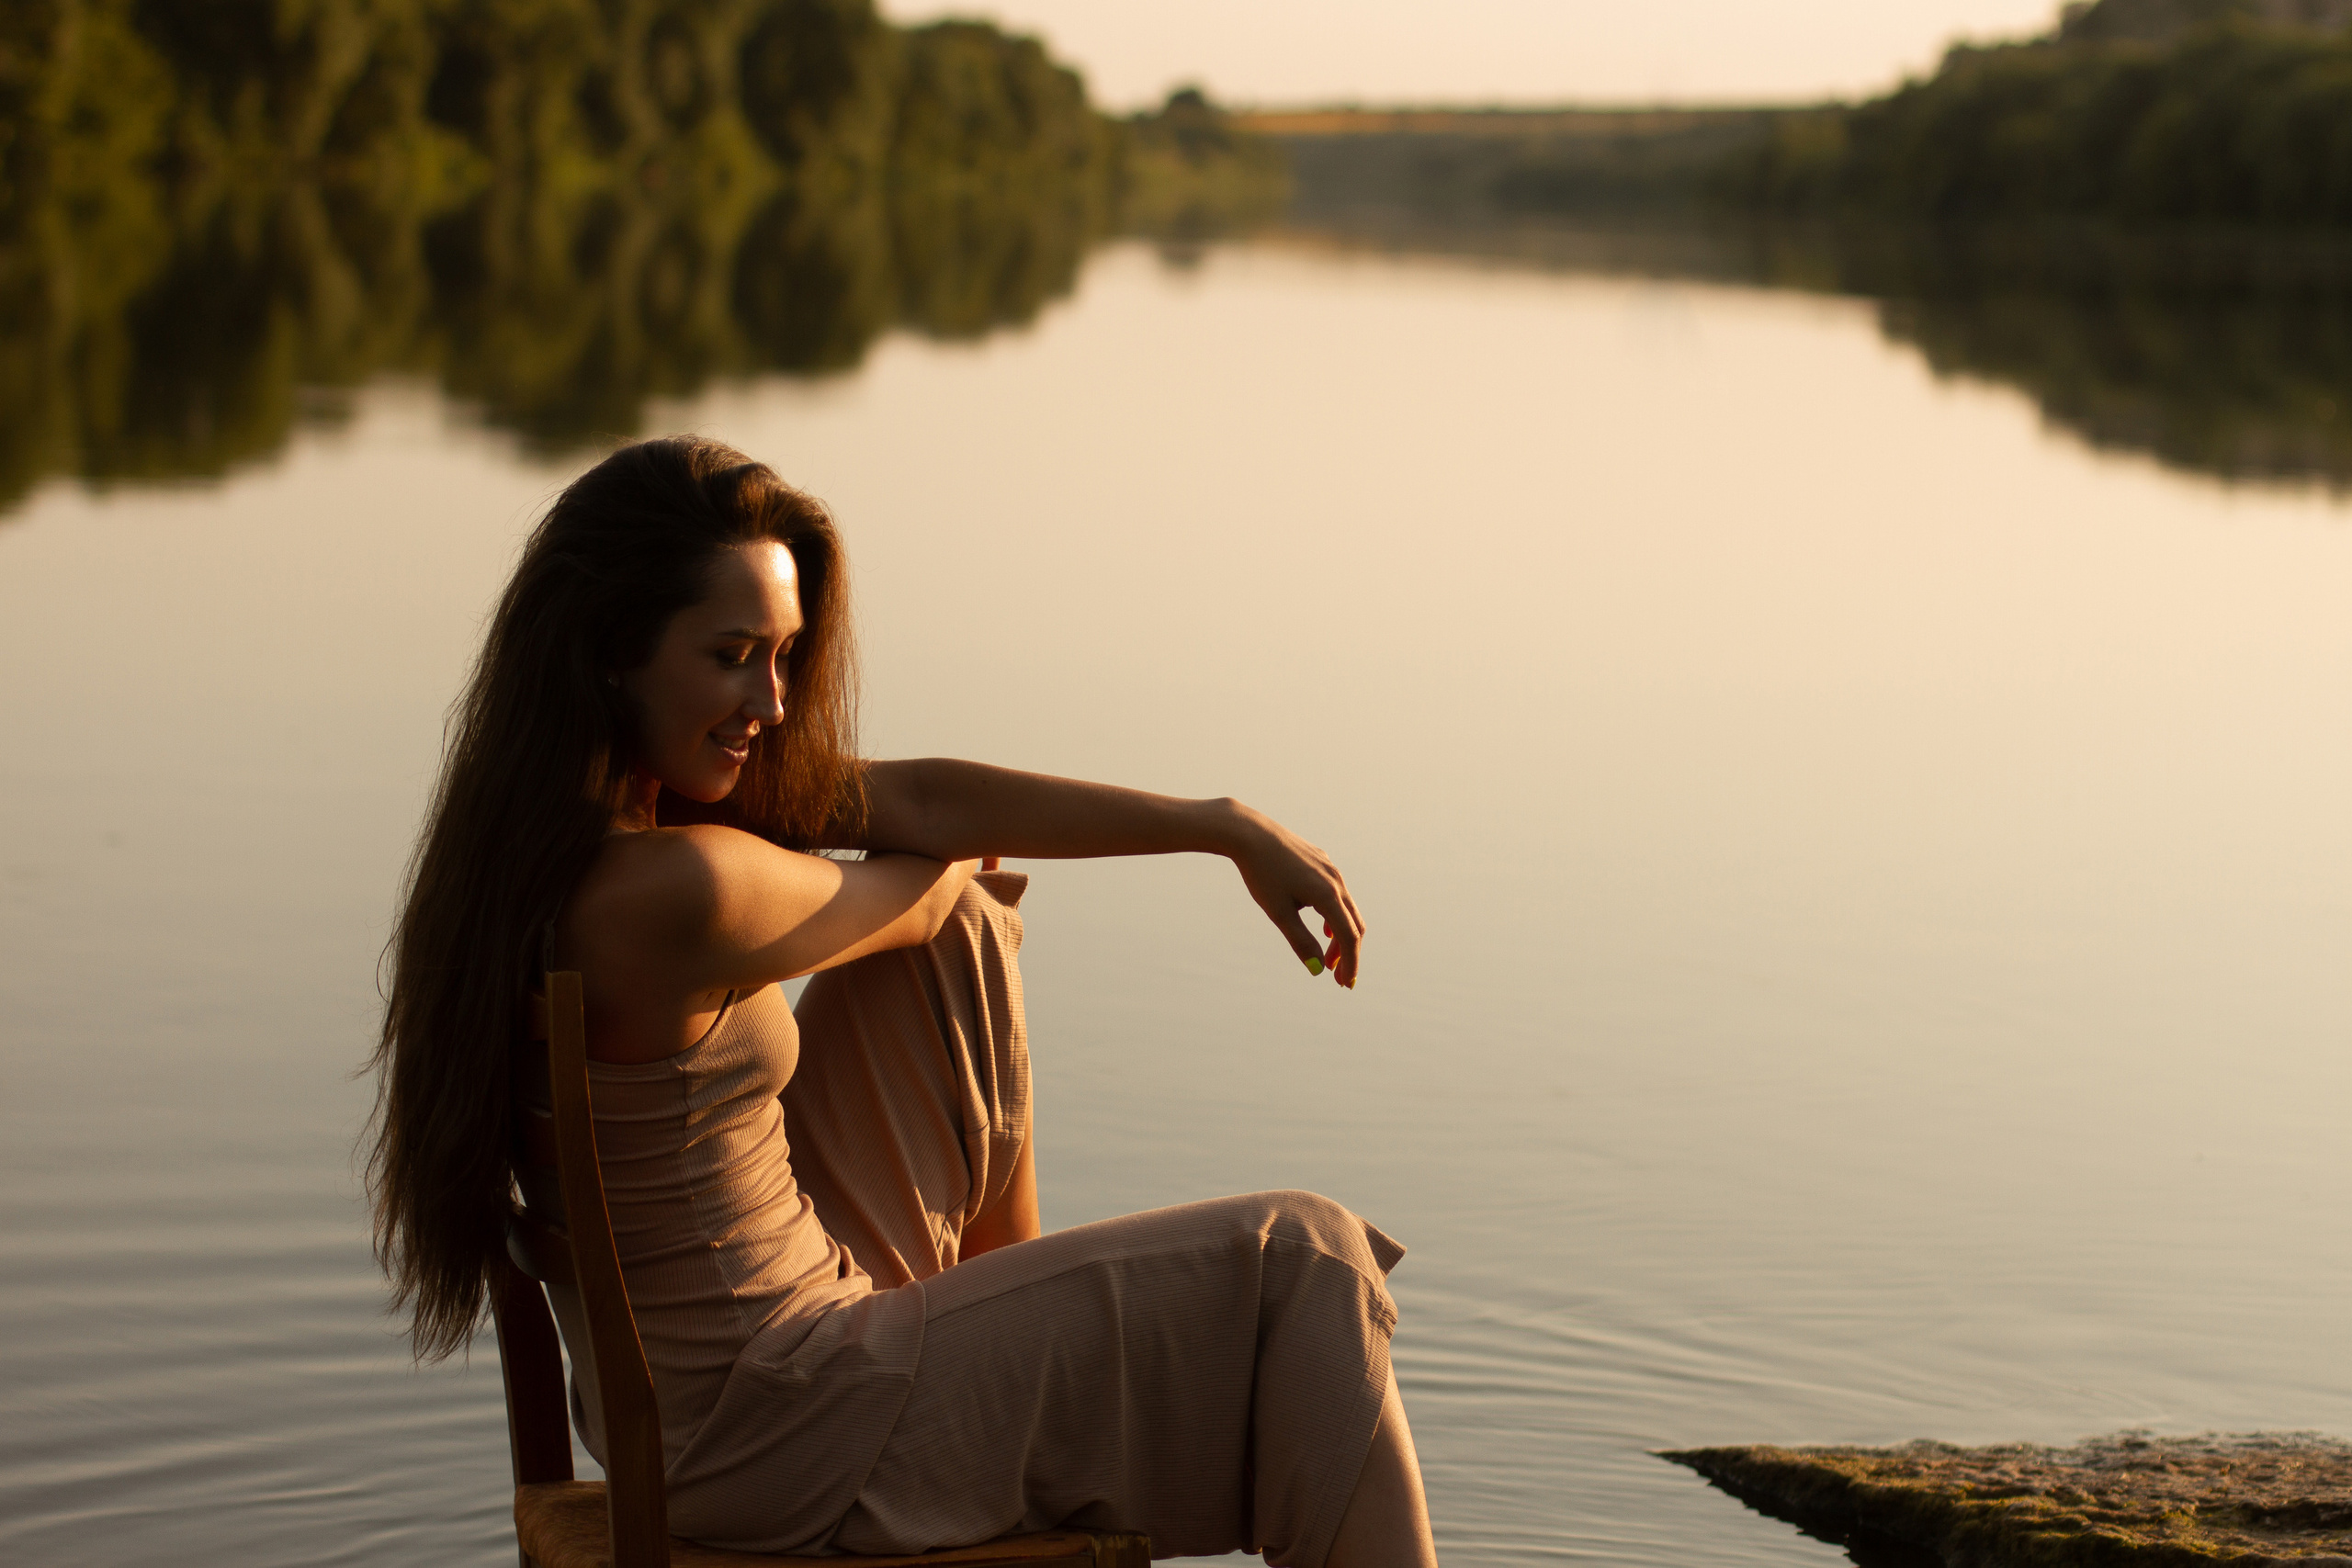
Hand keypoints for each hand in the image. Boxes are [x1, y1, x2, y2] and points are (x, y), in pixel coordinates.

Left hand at [1224, 803, 1365, 988]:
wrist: (1250, 834)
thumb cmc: (1261, 874)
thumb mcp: (1278, 913)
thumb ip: (1300, 941)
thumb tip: (1317, 970)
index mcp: (1328, 895)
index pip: (1349, 937)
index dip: (1350, 963)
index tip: (1345, 985)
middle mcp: (1336, 881)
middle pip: (1354, 925)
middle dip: (1348, 953)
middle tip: (1338, 978)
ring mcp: (1331, 869)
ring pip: (1346, 909)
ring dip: (1340, 936)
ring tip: (1327, 958)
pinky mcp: (1322, 861)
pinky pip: (1338, 894)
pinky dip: (1335, 916)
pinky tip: (1324, 928)